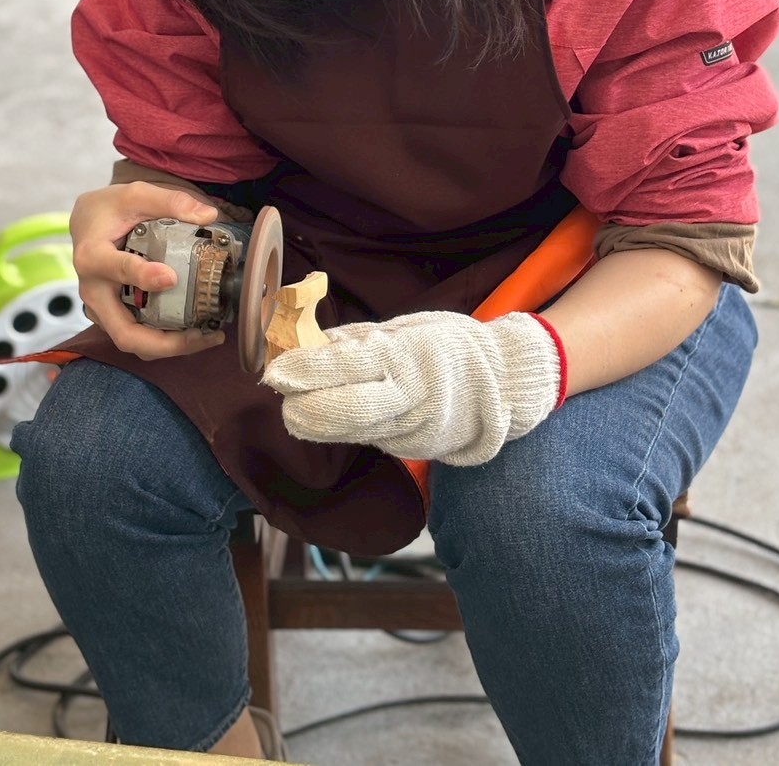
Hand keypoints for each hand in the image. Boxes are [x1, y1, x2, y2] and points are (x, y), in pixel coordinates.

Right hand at [70, 181, 228, 361]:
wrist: (88, 222)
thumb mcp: (135, 194)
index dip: (143, 276)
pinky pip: (139, 336)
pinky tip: (197, 331)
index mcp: (93, 256)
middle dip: (165, 342)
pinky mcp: (114, 315)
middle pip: (124, 333)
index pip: (117, 270)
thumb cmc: (109, 210)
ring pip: (133, 342)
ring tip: (208, 336)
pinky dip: (166, 340)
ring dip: (170, 346)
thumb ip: (171, 202)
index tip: (171, 277)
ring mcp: (103, 309)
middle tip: (203, 334)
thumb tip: (208, 215)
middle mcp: (94, 291)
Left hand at [261, 310, 564, 465]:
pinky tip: (330, 415)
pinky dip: (340, 428)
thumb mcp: (406, 328)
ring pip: (348, 433)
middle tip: (281, 390)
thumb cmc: (449, 346)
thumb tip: (307, 342)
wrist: (504, 385)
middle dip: (300, 406)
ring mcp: (409, 430)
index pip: (346, 366)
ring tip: (298, 404)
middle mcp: (408, 398)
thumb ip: (356, 340)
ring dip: (314, 421)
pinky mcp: (409, 449)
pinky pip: (365, 438)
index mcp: (406, 357)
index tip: (274, 370)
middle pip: (340, 412)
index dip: (305, 370)